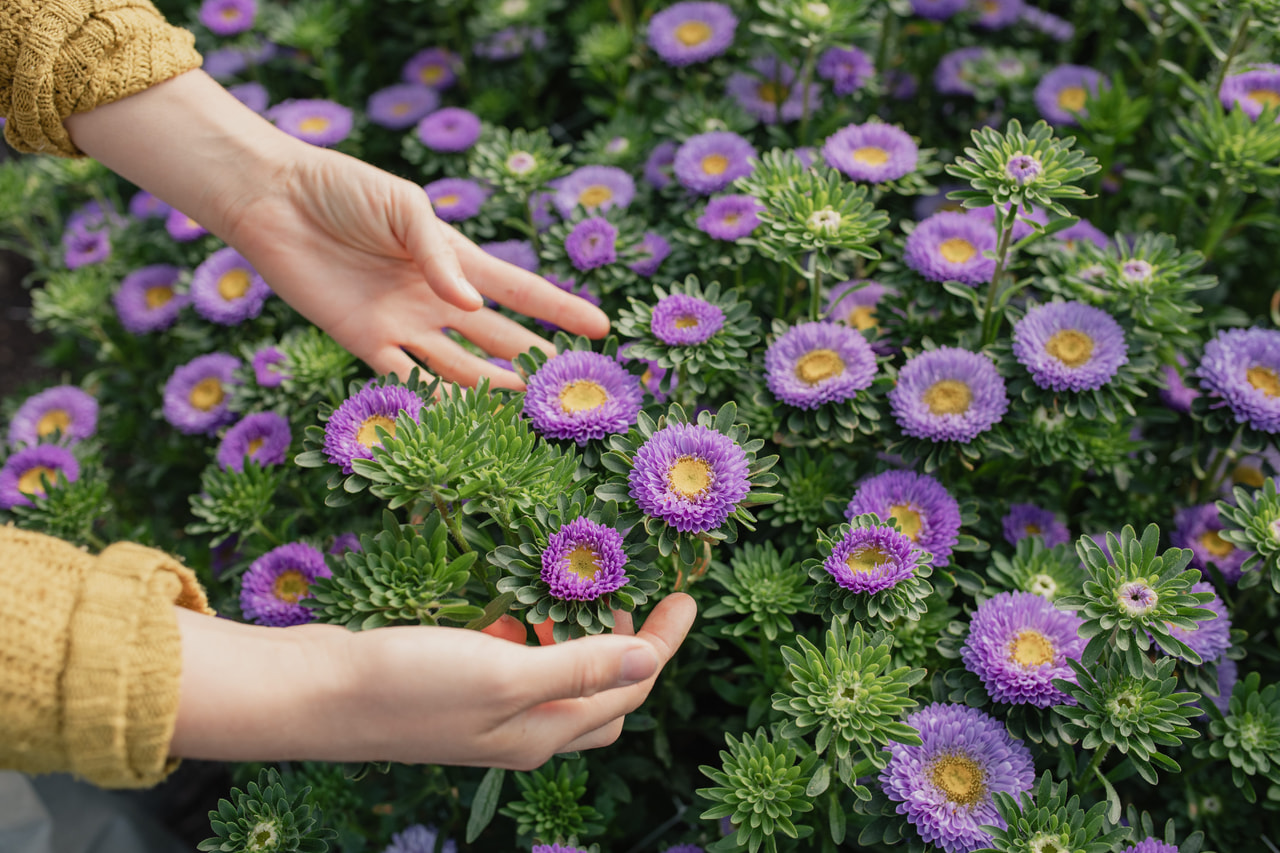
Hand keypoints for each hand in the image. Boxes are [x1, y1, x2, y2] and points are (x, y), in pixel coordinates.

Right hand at [171, 594, 696, 767]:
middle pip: (603, 697)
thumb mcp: (504, 672)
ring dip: (582, 638)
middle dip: (630, 648)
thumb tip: (651, 658)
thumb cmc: (409, 684)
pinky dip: (534, 634)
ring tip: (578, 588)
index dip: (662, 644)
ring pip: (561, 680)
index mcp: (542, 734)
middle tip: (631, 590)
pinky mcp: (458, 690)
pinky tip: (519, 603)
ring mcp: (488, 713)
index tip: (687, 596)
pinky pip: (519, 664)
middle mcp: (522, 731)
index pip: (628, 690)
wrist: (316, 694)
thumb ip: (580, 668)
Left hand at [220, 146, 608, 384]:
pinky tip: (459, 421)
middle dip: (534, 360)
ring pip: (459, 367)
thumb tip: (471, 306)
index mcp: (453, 259)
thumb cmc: (342, 189)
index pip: (520, 291)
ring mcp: (402, 324)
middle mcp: (436, 297)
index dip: (560, 310)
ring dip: (491, 388)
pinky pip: (403, 379)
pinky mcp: (363, 342)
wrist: (273, 200)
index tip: (600, 328)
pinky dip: (429, 401)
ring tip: (527, 408)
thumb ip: (438, 255)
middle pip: (497, 337)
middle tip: (571, 387)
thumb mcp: (404, 207)